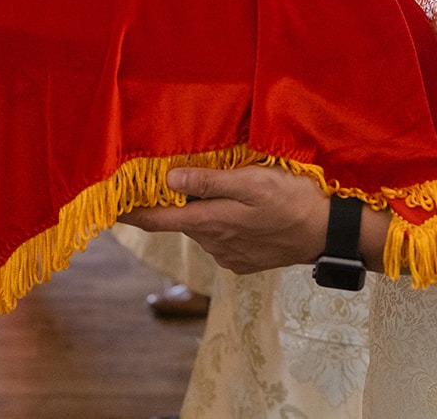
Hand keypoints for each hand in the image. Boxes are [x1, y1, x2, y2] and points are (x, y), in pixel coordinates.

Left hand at [121, 166, 331, 274]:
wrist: (329, 233)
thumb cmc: (292, 199)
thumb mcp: (251, 181)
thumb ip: (209, 182)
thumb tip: (169, 181)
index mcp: (209, 223)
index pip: (156, 220)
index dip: (129, 212)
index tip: (107, 205)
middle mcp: (212, 243)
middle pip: (180, 221)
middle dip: (172, 202)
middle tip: (169, 176)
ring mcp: (228, 255)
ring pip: (201, 228)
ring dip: (201, 210)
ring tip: (217, 187)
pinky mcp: (244, 260)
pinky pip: (221, 237)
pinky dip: (221, 222)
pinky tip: (241, 208)